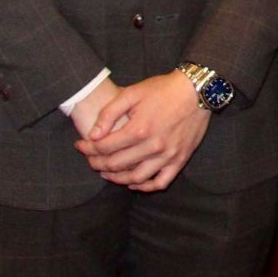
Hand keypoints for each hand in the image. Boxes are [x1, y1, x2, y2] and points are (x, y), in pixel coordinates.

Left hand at [76, 73, 210, 190]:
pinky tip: (133, 182)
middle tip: (90, 158)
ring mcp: (168, 155)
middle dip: (96, 163)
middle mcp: (153, 146)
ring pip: (135, 178)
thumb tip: (93, 136)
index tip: (80, 145)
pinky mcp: (180, 159)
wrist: (197, 90)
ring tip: (107, 172)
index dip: (87, 148)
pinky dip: (144, 186)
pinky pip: (160, 182)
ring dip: (116, 178)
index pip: (104, 148)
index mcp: (139, 129)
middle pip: (115, 165)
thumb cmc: (163, 90)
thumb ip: (109, 113)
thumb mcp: (132, 93)